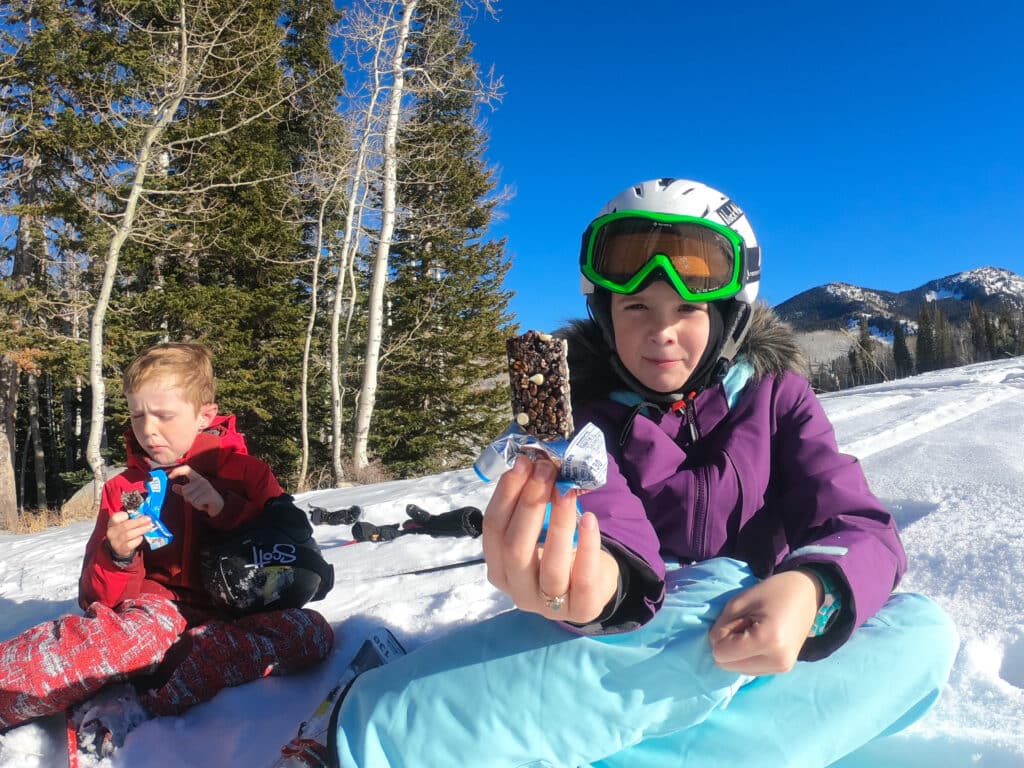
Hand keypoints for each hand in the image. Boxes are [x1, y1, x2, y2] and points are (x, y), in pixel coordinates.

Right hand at [106, 511, 152, 558]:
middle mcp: (112, 532)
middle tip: (148, 520)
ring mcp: (115, 542)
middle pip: (125, 526)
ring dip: (141, 530)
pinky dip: (137, 540)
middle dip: (139, 522)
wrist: (119, 547)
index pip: (115, 518)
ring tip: (149, 527)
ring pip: (128, 535)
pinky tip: (141, 537)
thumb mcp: (124, 524)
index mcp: (112, 523)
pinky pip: (129, 545)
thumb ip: (132, 519)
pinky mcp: (121, 550)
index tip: (132, 514)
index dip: (123, 515)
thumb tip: (145, 516)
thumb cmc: (124, 532)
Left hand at [166, 465, 224, 516]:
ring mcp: (206, 487)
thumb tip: (173, 487)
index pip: (187, 469)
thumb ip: (183, 490)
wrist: (218, 505)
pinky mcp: (209, 495)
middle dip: (188, 498)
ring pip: (189, 497)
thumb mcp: (192, 493)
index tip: (169, 477)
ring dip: (193, 503)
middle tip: (196, 499)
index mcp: (197, 477)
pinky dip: (198, 506)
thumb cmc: (204, 498)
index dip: (177, 471)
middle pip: (185, 490)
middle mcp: (202, 480)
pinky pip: (196, 502)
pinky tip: (204, 505)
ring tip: (201, 502)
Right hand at [482, 455, 618, 623]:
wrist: (591, 587)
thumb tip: (531, 462)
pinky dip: (587, 545)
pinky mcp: (581, 609)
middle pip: (515, 547)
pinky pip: (584, 578)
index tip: (523, 463)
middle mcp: (517, 590)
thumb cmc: (556, 553)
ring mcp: (548, 605)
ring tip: (567, 489)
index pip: (493, 530)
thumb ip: (528, 505)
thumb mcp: (536, 533)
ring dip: (558, 521)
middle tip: (547, 471)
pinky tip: (589, 518)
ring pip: (550, 565)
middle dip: (529, 503)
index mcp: (498, 568)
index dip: (505, 494)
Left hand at [709, 569, 821, 674]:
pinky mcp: (783, 670)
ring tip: (754, 631)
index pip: (721, 654)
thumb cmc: (771, 592)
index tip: (737, 620)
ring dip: (737, 652)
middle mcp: (776, 661)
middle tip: (745, 625)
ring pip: (737, 670)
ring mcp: (782, 668)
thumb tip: (715, 649)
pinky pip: (750, 670)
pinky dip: (747, 656)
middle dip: (728, 646)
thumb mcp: (737, 603)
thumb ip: (720, 628)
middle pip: (727, 665)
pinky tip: (760, 640)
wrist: (806, 595)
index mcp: (766, 641)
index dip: (720, 635)